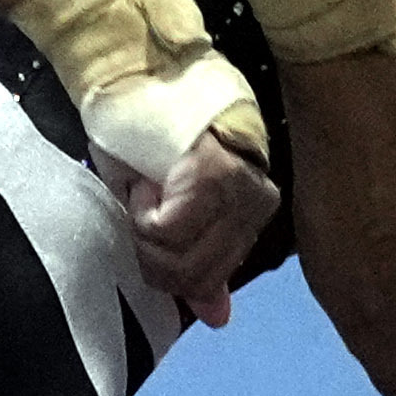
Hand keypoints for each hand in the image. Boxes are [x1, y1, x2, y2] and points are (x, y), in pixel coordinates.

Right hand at [118, 122, 280, 329]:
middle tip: (141, 211)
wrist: (144, 77)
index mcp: (252, 216)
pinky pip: (165, 231)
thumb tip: (218, 318)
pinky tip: (147, 183)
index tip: (150, 223)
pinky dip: (142, 213)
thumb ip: (198, 265)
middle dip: (150, 254)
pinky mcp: (213, 179)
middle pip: (192, 278)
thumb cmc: (151, 137)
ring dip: (143, 232)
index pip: (209, 280)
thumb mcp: (172, 210)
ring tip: (146, 191)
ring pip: (177, 261)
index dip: (163, 264)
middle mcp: (255, 206)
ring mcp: (237, 193)